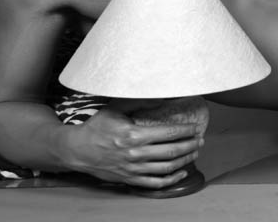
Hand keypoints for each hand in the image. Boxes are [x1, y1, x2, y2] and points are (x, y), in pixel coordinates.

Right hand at [59, 99, 206, 188]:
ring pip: (167, 168)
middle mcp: (135, 154)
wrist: (77, 150)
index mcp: (133, 135)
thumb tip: (161, 95)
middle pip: (171, 151)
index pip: (168, 133)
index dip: (185, 131)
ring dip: (185, 160)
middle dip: (190, 145)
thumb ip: (138, 101)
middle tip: (201, 139)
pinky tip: (181, 172)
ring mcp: (133, 169)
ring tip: (195, 152)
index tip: (196, 127)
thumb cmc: (96, 127)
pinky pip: (155, 183)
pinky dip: (172, 179)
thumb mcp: (115, 109)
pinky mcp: (130, 179)